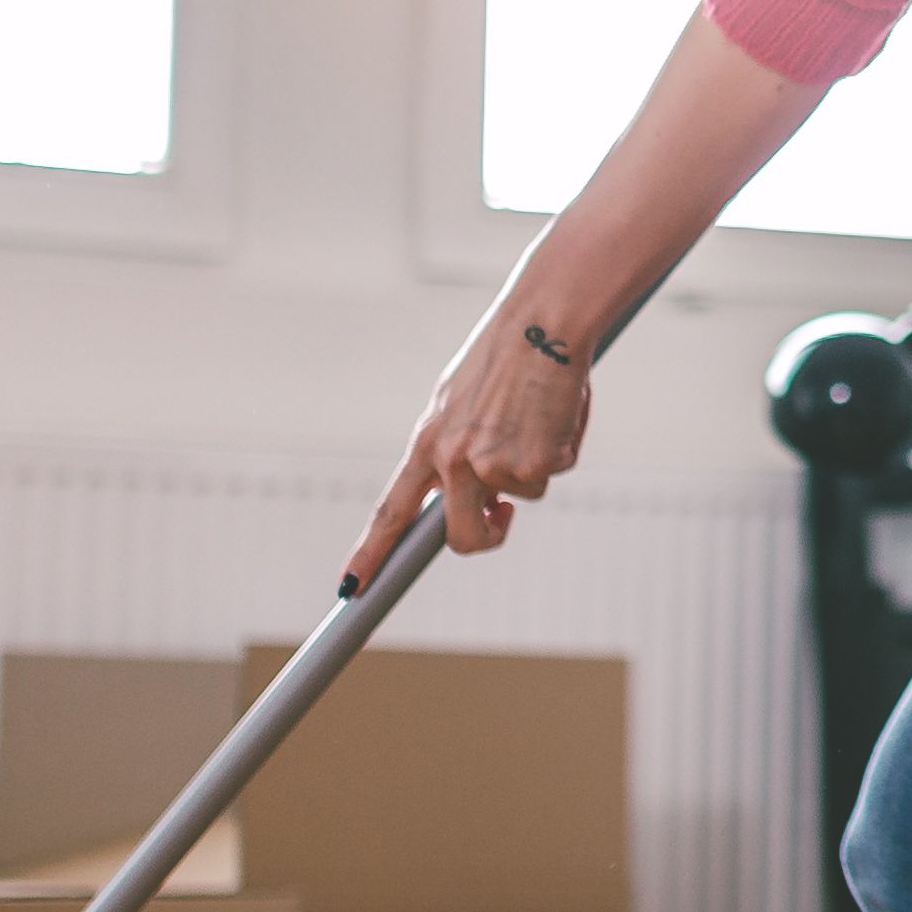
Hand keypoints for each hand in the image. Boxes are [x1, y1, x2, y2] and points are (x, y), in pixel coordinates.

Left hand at [344, 309, 589, 580]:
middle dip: (488, 535)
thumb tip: (480, 495)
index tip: (350, 587)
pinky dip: (561, 447)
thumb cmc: (505, 355)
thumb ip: (456, 449)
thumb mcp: (460, 403)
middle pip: (464, 537)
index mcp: (427, 442)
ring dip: (537, 464)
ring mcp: (494, 466)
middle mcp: (455, 460)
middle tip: (503, 517)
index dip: (369, 554)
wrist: (544, 324)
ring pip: (522, 497)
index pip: (390, 511)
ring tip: (535, 413)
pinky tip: (554, 411)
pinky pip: (553, 474)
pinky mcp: (536, 464)